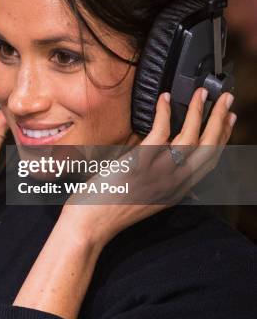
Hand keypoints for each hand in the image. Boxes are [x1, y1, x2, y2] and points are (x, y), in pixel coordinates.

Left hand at [60, 88, 235, 252]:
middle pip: (208, 148)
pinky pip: (160, 132)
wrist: (90, 224)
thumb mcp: (146, 198)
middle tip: (226, 100)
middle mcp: (174, 183)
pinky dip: (164, 112)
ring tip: (202, 94)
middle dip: (220, 121)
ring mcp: (159, 173)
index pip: (210, 161)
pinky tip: (164, 99)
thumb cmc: (111, 208)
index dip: (223, 138)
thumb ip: (161, 182)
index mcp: (177, 190)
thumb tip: (168, 160)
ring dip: (199, 112)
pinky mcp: (140, 163)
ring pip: (191, 138)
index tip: (228, 120)